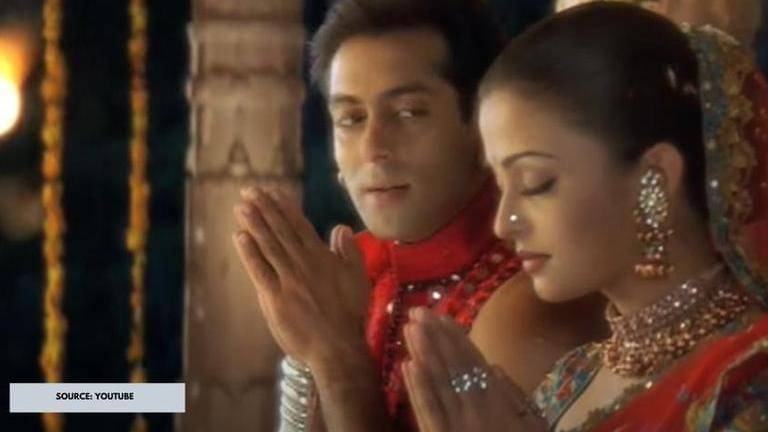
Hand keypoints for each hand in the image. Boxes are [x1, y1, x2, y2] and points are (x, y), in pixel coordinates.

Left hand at [232, 187, 370, 368]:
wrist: (338, 347)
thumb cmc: (350, 314)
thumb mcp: (358, 277)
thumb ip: (349, 250)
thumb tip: (340, 228)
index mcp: (322, 257)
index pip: (299, 225)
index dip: (283, 206)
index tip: (271, 191)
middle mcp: (303, 263)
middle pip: (280, 230)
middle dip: (264, 208)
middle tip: (250, 190)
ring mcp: (287, 280)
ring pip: (268, 245)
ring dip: (254, 223)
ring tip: (241, 206)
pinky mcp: (274, 298)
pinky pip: (259, 270)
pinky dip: (249, 253)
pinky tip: (239, 237)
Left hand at [402, 308, 547, 431]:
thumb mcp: (534, 427)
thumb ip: (516, 399)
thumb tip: (493, 367)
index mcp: (499, 403)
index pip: (473, 362)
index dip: (455, 337)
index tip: (440, 316)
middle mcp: (478, 410)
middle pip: (453, 367)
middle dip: (435, 337)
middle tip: (417, 311)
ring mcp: (458, 426)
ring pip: (438, 383)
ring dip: (423, 353)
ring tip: (409, 328)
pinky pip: (428, 413)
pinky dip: (417, 388)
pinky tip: (407, 366)